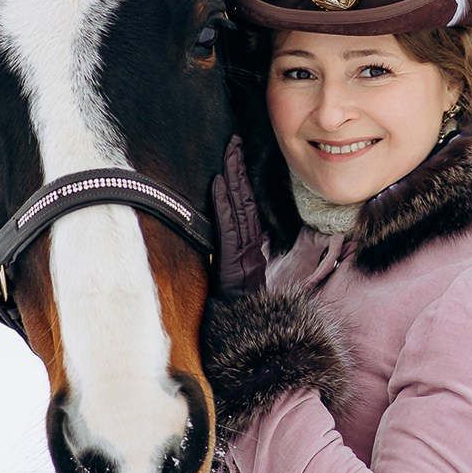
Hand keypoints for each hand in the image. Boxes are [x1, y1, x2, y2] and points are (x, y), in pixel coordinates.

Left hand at [209, 135, 268, 299]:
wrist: (249, 331)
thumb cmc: (244, 309)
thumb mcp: (244, 280)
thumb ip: (243, 260)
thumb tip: (245, 243)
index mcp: (252, 246)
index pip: (247, 205)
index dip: (243, 179)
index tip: (237, 156)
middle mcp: (250, 244)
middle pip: (245, 198)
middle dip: (238, 167)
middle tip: (233, 141)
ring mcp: (243, 250)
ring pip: (240, 207)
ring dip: (233, 177)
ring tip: (228, 152)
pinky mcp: (232, 259)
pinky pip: (228, 226)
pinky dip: (223, 203)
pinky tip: (219, 183)